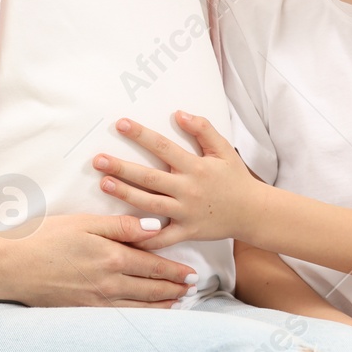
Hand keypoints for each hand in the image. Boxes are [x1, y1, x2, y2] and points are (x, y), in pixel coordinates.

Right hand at [0, 213, 199, 307]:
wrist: (9, 266)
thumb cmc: (43, 237)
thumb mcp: (83, 222)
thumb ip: (121, 226)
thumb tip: (155, 230)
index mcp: (111, 257)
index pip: (153, 266)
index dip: (174, 271)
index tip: (191, 274)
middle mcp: (108, 284)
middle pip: (150, 289)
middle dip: (174, 289)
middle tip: (192, 289)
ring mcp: (95, 302)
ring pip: (138, 306)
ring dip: (162, 305)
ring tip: (178, 303)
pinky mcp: (82, 311)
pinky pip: (120, 315)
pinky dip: (139, 315)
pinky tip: (145, 313)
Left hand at [93, 112, 268, 246]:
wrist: (253, 212)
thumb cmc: (235, 178)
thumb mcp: (223, 149)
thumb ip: (202, 129)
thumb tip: (179, 113)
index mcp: (195, 167)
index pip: (163, 146)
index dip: (141, 135)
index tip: (120, 124)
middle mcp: (188, 189)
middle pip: (149, 177)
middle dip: (122, 168)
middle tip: (98, 160)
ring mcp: (186, 212)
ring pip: (150, 205)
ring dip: (126, 194)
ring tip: (104, 184)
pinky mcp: (187, 232)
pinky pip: (163, 238)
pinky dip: (144, 238)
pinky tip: (123, 232)